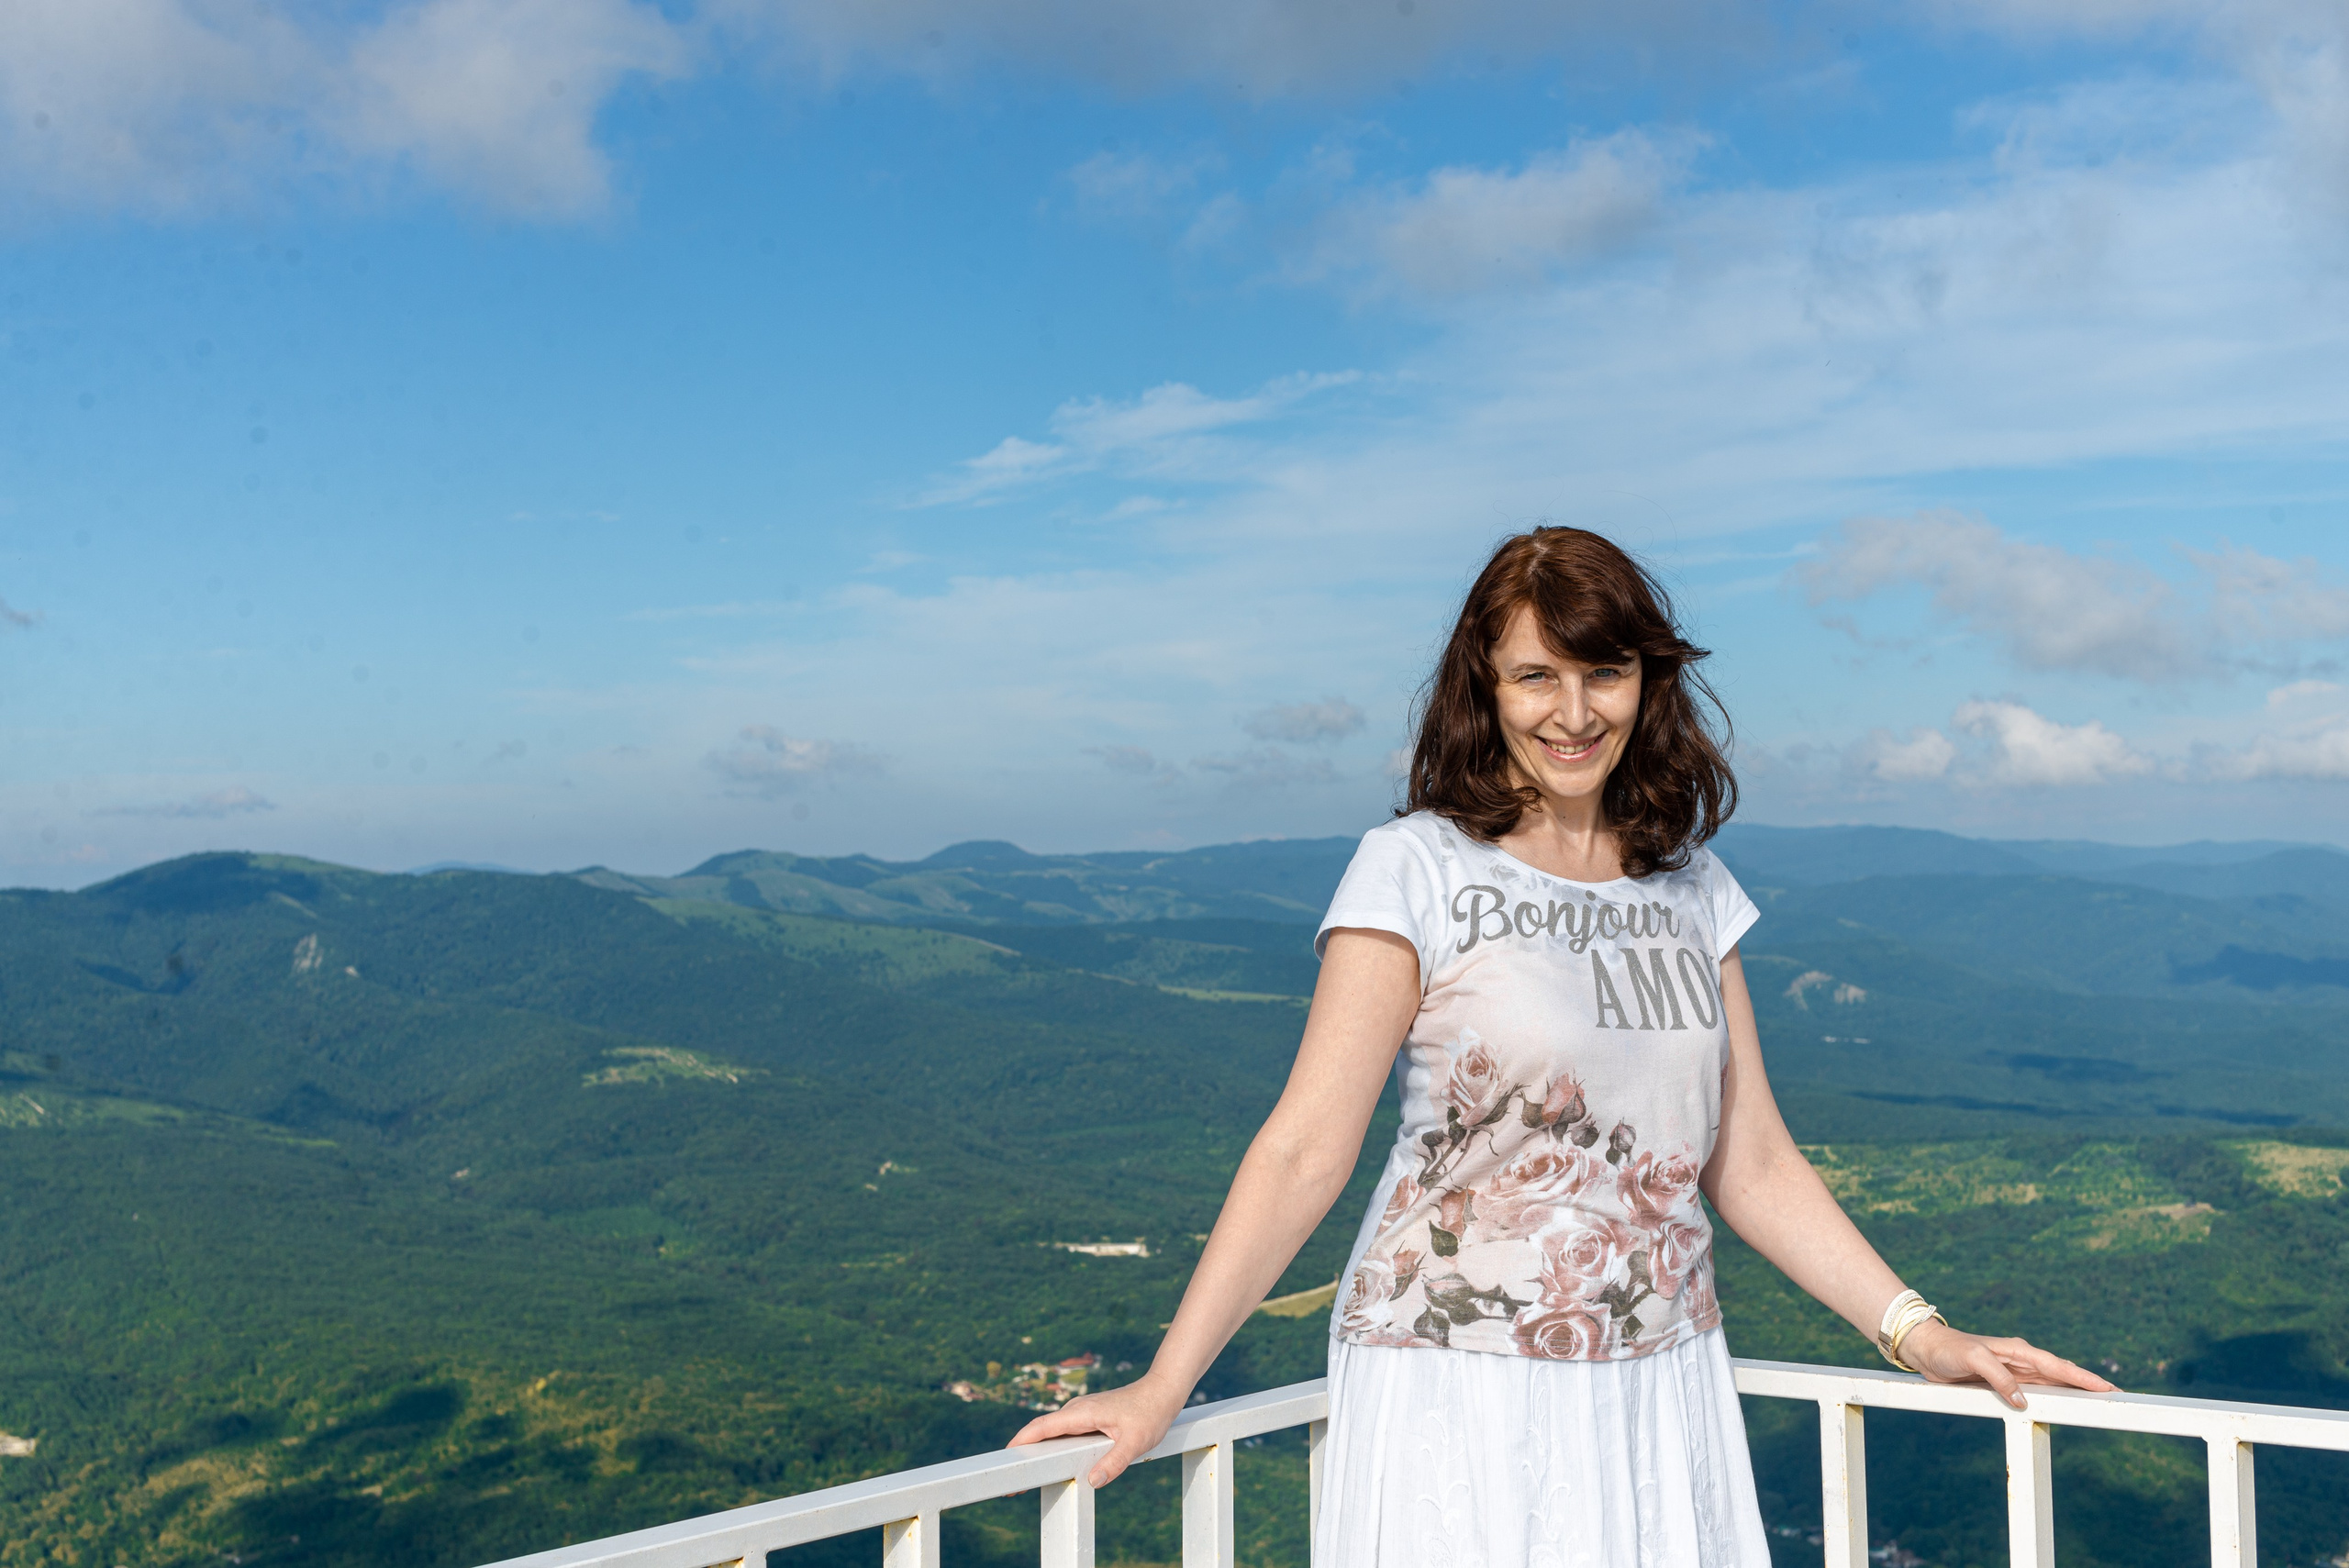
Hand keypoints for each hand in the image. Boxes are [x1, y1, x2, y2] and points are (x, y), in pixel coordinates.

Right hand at [1006, 1376, 1188, 1487]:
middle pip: (1040, 1430)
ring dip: (1037, 1450)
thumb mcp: (1136, 1442)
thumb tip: (1093, 1481)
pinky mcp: (1088, 1418)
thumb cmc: (1151, 1414)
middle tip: (1012, 1482)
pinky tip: (1051, 1463)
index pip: (1041, 1427)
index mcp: (1081, 1412)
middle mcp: (1077, 1410)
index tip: (1005, 1458)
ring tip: (1025, 1476)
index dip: (1021, 1442)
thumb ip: (1115, 1462)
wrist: (1162, 1391)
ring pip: (1052, 1432)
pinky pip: (1064, 1433)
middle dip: (1022, 1452)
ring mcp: (1081, 1413)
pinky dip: (1052, 1446)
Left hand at [1899, 1321, 2115, 1407]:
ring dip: (2074, 1392)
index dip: (2082, 1377)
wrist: (1927, 1349)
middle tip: (2116, 1397)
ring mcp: (2015, 1372)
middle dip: (2088, 1385)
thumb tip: (2022, 1401)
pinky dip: (2052, 1397)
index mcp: (2019, 1351)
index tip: (2107, 1387)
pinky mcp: (2005, 1383)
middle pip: (2062, 1376)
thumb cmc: (1949, 1349)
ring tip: (2099, 1402)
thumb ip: (1999, 1377)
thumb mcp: (1973, 1359)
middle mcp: (2022, 1361)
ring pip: (2052, 1384)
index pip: (2058, 1366)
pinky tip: (2064, 1404)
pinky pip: (2035, 1392)